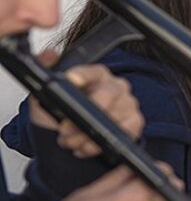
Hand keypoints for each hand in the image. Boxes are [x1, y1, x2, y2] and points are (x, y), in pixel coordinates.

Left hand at [29, 54, 143, 158]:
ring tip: (70, 140)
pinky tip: (85, 146)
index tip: (70, 81)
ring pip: (112, 118)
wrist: (72, 139)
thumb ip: (45, 71)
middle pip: (108, 94)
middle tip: (64, 128)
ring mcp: (128, 104)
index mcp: (97, 76)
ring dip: (86, 135)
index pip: (93, 71)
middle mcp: (116, 87)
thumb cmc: (62, 116)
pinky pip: (122, 133)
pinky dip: (98, 144)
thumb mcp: (45, 95)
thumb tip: (49, 54)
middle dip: (84, 114)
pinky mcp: (135, 123)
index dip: (83, 76)